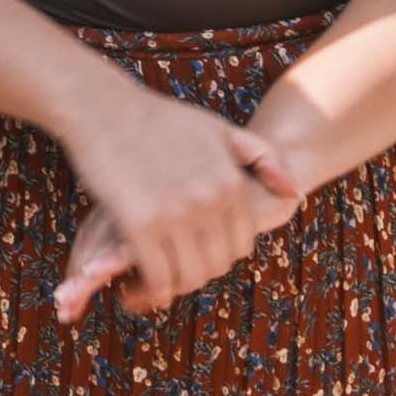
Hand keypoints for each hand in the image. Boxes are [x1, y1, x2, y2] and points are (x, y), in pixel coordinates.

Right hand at [43, 77, 302, 320]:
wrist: (102, 107)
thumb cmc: (157, 118)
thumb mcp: (218, 129)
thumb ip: (262, 157)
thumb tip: (294, 192)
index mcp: (232, 184)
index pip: (240, 246)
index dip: (217, 257)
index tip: (192, 256)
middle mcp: (210, 201)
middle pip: (216, 266)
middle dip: (194, 275)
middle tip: (169, 273)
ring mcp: (176, 213)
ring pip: (188, 276)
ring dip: (171, 288)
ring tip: (149, 286)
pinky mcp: (140, 223)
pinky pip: (156, 275)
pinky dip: (148, 288)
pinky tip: (132, 286)